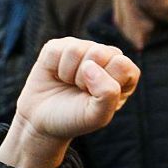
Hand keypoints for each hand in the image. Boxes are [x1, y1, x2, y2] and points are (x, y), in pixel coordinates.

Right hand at [0, 37, 141, 167]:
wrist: (43, 121)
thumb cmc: (75, 118)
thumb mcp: (97, 116)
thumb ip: (107, 94)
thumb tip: (90, 65)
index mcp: (124, 74)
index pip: (123, 65)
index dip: (106, 83)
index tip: (96, 98)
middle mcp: (106, 57)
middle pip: (100, 53)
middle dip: (85, 79)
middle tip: (80, 91)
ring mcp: (83, 48)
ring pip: (76, 50)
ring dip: (68, 74)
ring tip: (68, 84)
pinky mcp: (59, 46)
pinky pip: (56, 50)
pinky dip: (53, 68)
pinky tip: (56, 76)